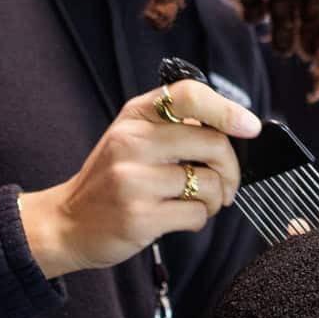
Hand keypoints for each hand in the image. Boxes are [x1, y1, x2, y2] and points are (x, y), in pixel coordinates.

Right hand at [17, 79, 257, 279]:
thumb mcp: (133, 139)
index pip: (189, 95)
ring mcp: (133, 180)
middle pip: (213, 144)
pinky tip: (177, 218)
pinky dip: (197, 220)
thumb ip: (174, 128)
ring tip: (196, 203)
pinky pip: (196, 215)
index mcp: (136, 115)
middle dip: (231, 169)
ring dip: (215, 200)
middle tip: (225, 184)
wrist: (68, 222)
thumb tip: (236, 129)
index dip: (227, 109)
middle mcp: (132, 142)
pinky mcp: (139, 217)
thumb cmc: (112, 180)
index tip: (250, 127)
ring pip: (210, 185)